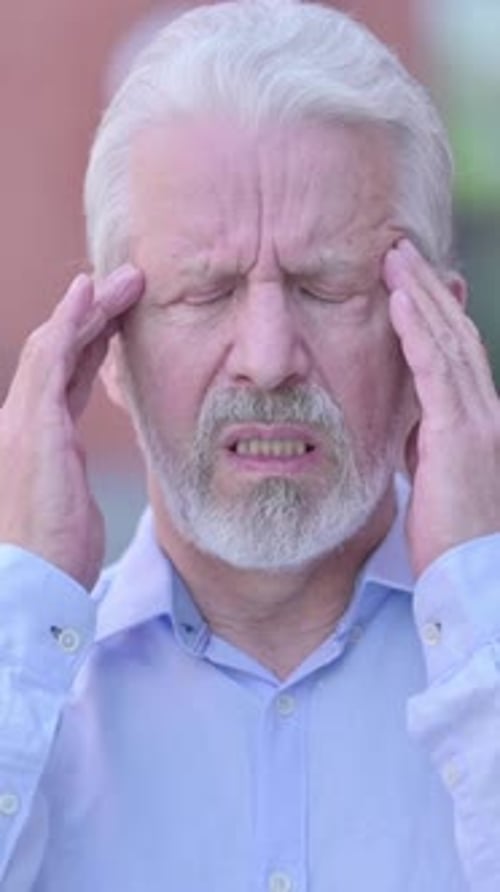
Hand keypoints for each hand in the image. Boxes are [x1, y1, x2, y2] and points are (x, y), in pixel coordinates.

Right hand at [0, 265, 143, 588]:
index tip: (119, 318)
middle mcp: (24, 421)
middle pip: (60, 352)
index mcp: (39, 438)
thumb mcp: (71, 504)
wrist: (33, 584)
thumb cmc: (55, 554)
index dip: (91, 342)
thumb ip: (71, 475)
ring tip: (124, 279)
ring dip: (89, 308)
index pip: (66, 376)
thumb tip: (77, 473)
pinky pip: (51, 358)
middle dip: (94, 315)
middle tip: (129, 284)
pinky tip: (88, 294)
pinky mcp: (33, 425)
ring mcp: (23, 420)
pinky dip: (69, 322)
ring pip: (54, 345)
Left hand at [383, 239, 499, 576]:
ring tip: (393, 258)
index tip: (409, 281)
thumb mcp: (434, 473)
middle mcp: (488, 411)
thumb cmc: (448, 532)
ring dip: (419, 295)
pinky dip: (416, 330)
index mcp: (480, 419)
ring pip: (449, 341)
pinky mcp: (460, 435)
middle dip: (426, 289)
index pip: (458, 352)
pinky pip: (435, 370)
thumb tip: (410, 417)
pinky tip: (396, 300)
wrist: (469, 576)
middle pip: (457, 334)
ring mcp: (480, 420)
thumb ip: (427, 438)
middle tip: (398, 251)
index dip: (435, 312)